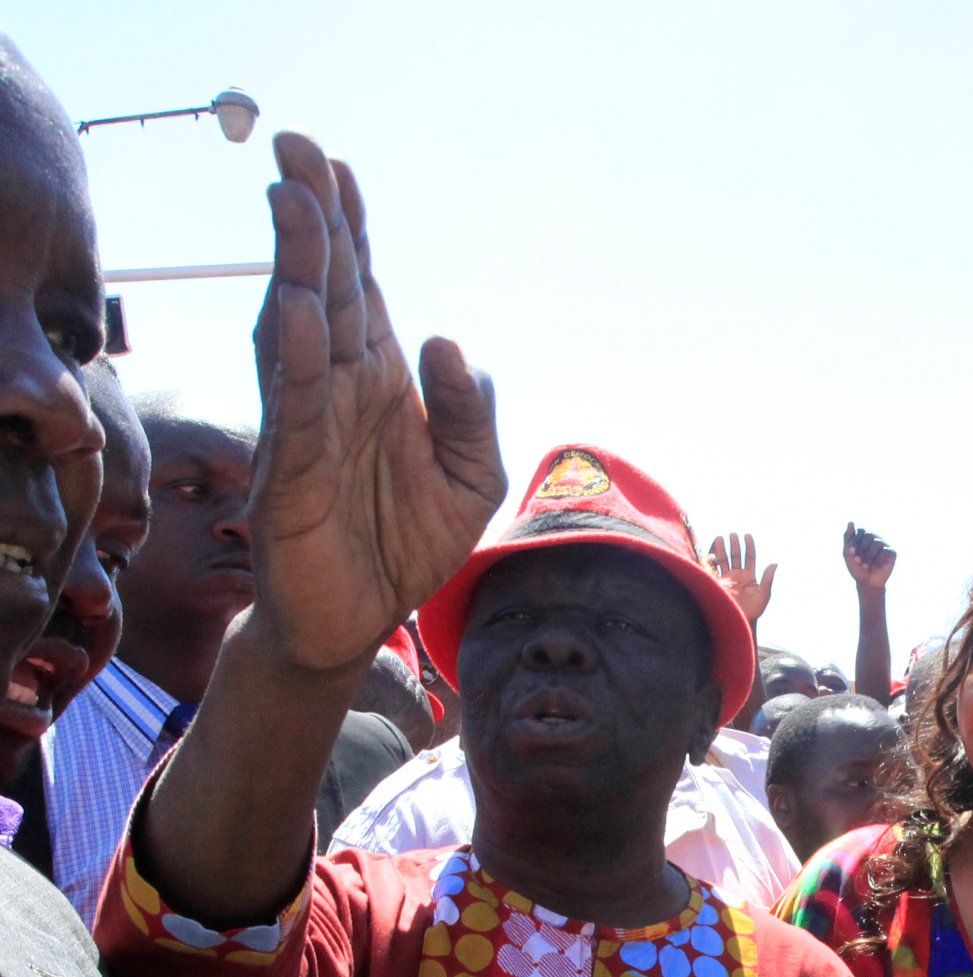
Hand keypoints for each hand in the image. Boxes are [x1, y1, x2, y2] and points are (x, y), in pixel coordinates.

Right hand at [248, 132, 503, 673]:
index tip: (336, 168)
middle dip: (312, 221)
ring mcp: (308, 426)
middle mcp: (337, 390)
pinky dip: (295, 355)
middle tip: (293, 147)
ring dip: (296, 267)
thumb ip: (472, 412)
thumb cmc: (406, 543)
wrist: (358, 624)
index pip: (364, 291)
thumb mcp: (471, 477)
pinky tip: (297, 307)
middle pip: (325, 290)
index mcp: (381, 383)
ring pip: (297, 331)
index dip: (351, 230)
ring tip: (292, 203)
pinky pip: (295, 405)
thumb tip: (450, 343)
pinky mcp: (291, 473)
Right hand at [707, 533, 777, 627]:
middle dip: (735, 544)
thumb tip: (775, 564)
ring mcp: (727, 578)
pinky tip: (711, 551)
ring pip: (724, 559)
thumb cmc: (754, 609)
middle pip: (736, 555)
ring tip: (721, 537)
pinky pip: (714, 568)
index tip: (747, 535)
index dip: (749, 546)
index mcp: (750, 575)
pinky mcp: (718, 583)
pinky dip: (712, 559)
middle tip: (733, 534)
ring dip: (723, 548)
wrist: (741, 620)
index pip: (750, 556)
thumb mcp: (764, 594)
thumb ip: (768, 578)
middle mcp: (738, 575)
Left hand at [843, 522, 895, 590]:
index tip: (850, 551)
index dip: (855, 540)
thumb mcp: (848, 553)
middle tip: (857, 560)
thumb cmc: (857, 569)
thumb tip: (851, 522)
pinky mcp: (892, 553)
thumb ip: (848, 537)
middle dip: (861, 548)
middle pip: (869, 535)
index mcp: (866, 538)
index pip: (862, 531)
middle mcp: (876, 540)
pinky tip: (876, 567)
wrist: (867, 583)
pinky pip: (885, 551)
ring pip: (877, 543)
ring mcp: (885, 546)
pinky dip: (878, 560)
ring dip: (869, 556)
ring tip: (866, 566)